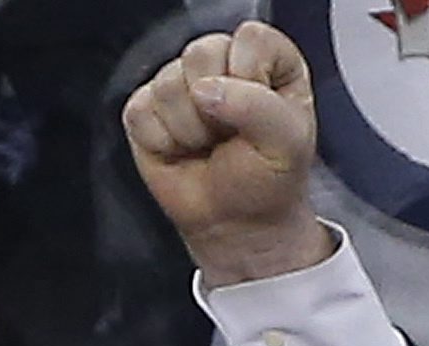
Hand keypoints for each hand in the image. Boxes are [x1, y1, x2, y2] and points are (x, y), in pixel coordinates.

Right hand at [121, 23, 328, 286]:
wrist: (238, 224)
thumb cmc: (268, 180)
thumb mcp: (287, 143)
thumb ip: (258, 106)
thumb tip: (204, 91)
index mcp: (266, 59)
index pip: (249, 39)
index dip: (251, 79)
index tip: (260, 116)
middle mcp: (222, 63)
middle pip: (201, 53)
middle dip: (216, 109)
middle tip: (230, 137)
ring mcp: (180, 82)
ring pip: (168, 84)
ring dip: (191, 130)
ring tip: (208, 146)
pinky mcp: (147, 107)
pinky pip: (141, 112)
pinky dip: (163, 142)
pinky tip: (182, 151)